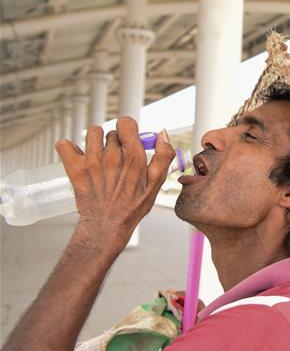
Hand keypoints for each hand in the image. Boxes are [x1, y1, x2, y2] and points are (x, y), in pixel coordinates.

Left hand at [56, 117, 175, 248]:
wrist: (106, 226)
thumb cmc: (131, 207)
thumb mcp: (156, 184)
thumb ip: (163, 156)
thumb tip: (162, 134)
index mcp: (133, 158)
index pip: (126, 123)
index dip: (129, 128)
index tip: (129, 139)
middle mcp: (111, 157)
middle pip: (111, 132)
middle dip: (116, 141)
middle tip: (117, 158)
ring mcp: (91, 162)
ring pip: (92, 133)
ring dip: (96, 141)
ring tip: (99, 155)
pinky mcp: (75, 169)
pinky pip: (64, 145)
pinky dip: (69, 147)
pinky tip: (78, 156)